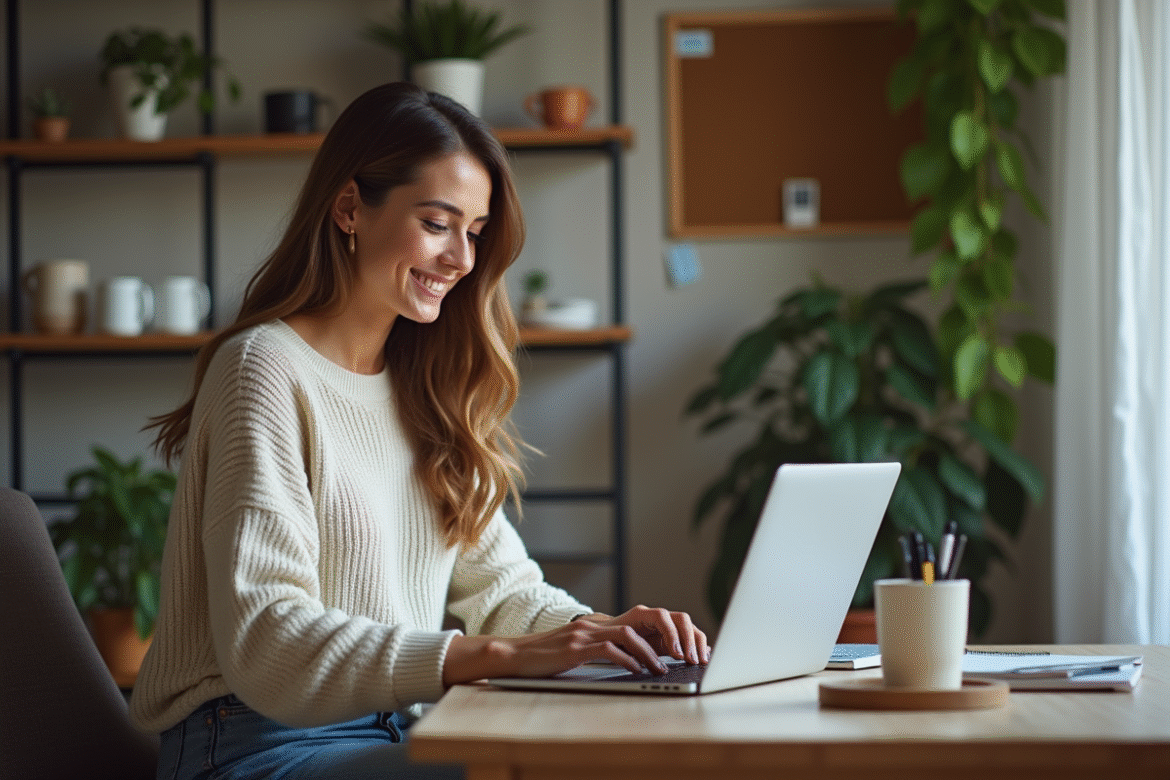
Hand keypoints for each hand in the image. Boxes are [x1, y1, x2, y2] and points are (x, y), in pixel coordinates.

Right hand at [442, 605, 708, 685]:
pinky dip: (627, 660)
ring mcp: (588, 632)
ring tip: (664, 670)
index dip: (677, 631)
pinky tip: (636, 673)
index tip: (694, 650)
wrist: (516, 656)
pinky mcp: (576, 647)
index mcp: (608, 622)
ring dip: (653, 653)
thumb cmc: (552, 658)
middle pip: (651, 615)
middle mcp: (601, 622)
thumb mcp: (588, 650)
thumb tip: (652, 660)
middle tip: (688, 656)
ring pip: (632, 633)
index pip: (652, 617)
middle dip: (675, 635)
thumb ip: (615, 649)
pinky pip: (609, 649)